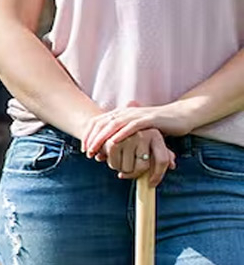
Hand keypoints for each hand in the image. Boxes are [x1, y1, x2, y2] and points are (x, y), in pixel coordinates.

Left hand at [82, 102, 200, 155]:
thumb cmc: (157, 126)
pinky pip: (133, 126)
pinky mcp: (150, 119)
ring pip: (114, 124)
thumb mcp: (135, 131)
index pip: (98, 122)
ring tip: (95, 150)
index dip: (88, 135)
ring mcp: (138, 114)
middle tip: (86, 152)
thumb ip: (121, 136)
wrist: (180, 116)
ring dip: (102, 138)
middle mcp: (127, 112)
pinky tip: (114, 142)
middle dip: (92, 139)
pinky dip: (122, 133)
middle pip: (102, 123)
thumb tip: (106, 150)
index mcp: (121, 113)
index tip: (83, 149)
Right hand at [99, 128, 176, 185]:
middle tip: (126, 172)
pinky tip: (107, 158)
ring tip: (117, 160)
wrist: (108, 122)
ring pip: (126, 168)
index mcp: (155, 135)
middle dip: (132, 174)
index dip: (158, 176)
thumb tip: (172, 165)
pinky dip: (111, 165)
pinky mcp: (113, 142)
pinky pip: (114, 164)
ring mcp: (128, 138)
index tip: (151, 184)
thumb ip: (163, 154)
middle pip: (142, 168)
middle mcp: (144, 134)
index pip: (162, 161)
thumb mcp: (150, 143)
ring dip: (119, 169)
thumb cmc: (131, 137)